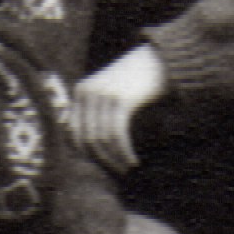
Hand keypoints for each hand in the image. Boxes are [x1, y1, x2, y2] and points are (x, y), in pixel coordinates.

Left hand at [66, 41, 167, 168]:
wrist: (160, 60)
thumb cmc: (136, 80)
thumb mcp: (110, 91)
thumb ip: (97, 110)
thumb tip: (91, 144)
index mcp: (81, 91)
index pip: (73, 132)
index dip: (85, 153)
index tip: (100, 165)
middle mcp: (87, 92)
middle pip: (85, 138)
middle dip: (100, 160)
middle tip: (115, 172)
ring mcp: (103, 96)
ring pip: (101, 139)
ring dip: (113, 159)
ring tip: (125, 169)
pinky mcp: (121, 101)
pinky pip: (117, 135)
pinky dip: (124, 152)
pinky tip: (132, 161)